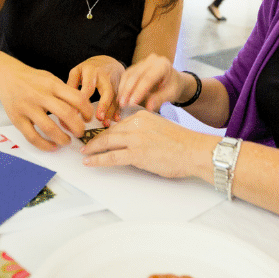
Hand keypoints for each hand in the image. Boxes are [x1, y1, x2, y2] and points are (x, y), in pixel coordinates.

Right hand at [0, 66, 95, 151]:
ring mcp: (27, 107)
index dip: (87, 111)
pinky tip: (52, 146)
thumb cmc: (32, 79)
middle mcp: (40, 95)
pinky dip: (45, 145)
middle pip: (66, 114)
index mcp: (52, 84)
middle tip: (80, 133)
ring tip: (66, 141)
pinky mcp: (17, 119)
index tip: (88, 118)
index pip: (77, 99)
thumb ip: (64, 92)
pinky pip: (32, 137)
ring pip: (49, 128)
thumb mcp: (50, 78)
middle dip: (78, 128)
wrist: (6, 76)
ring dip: (62, 139)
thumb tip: (81, 110)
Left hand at [68, 55, 123, 125]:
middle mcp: (105, 75)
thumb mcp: (77, 72)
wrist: (107, 60)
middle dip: (103, 105)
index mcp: (91, 70)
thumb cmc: (89, 68)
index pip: (88, 86)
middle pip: (107, 90)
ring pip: (115, 97)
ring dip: (111, 111)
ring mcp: (115, 81)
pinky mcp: (121, 87)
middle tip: (98, 118)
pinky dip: (118, 110)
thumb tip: (66, 105)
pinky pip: (120, 99)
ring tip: (105, 123)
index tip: (78, 112)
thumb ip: (71, 86)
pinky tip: (116, 119)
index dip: (83, 100)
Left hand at [81, 110, 217, 178]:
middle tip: (85, 144)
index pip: (119, 124)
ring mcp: (135, 138)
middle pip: (110, 132)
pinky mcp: (136, 153)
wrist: (194, 150)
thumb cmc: (182, 143)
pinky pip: (111, 156)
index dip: (107, 132)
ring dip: (92, 149)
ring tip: (84, 154)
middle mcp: (136, 123)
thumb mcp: (160, 127)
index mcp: (142, 115)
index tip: (99, 136)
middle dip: (95, 139)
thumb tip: (132, 141)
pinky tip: (90, 162)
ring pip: (107, 143)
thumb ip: (144, 130)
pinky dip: (98, 159)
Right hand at [117, 53, 184, 111]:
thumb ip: (160, 99)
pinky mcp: (135, 66)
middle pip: (136, 75)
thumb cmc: (173, 87)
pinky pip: (126, 75)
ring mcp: (142, 62)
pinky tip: (121, 97)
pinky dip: (122, 87)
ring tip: (120, 102)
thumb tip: (148, 107)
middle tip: (123, 104)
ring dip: (123, 89)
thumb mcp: (171, 94)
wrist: (173, 80)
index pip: (148, 78)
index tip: (132, 103)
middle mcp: (151, 60)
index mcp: (162, 65)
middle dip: (128, 91)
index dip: (139, 91)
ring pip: (129, 75)